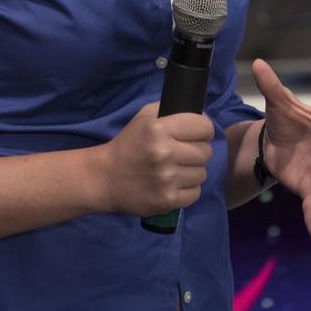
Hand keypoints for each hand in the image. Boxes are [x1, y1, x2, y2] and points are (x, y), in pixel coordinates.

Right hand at [99, 101, 214, 216]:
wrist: (104, 178)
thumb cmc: (127, 145)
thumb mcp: (143, 118)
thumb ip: (170, 110)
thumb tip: (201, 115)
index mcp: (158, 130)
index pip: (204, 127)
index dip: (204, 130)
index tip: (197, 134)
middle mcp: (164, 153)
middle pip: (206, 151)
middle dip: (198, 151)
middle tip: (183, 153)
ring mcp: (167, 179)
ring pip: (202, 173)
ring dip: (192, 171)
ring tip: (177, 170)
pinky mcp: (167, 200)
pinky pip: (195, 193)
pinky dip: (188, 189)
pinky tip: (174, 184)